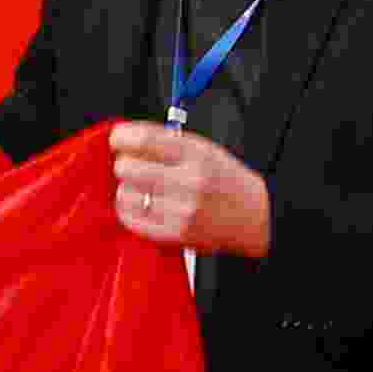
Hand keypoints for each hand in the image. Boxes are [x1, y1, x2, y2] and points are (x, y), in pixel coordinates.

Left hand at [110, 121, 270, 256]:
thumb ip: (168, 142)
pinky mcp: (175, 234)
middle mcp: (189, 181)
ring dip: (127, 189)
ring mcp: (181, 210)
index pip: (143, 139)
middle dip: (124, 164)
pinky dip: (130, 210)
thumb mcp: (205, 150)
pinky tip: (142, 206)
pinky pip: (131, 219)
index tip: (117, 139)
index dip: (122, 137)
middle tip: (130, 166)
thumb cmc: (227, 182)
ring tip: (141, 189)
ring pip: (126, 194)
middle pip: (127, 167)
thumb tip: (128, 138)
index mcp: (196, 154)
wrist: (255, 217)